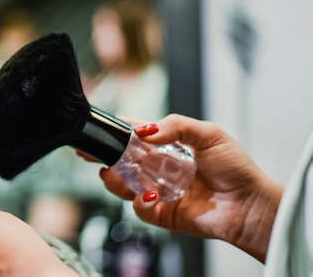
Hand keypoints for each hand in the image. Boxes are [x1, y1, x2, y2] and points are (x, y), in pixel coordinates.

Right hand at [98, 114, 284, 262]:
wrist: (250, 205)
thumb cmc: (236, 169)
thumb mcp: (209, 134)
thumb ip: (176, 126)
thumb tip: (144, 131)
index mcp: (166, 146)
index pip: (133, 135)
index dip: (114, 132)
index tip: (99, 129)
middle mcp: (157, 168)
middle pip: (119, 160)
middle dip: (102, 156)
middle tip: (89, 153)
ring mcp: (157, 190)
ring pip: (122, 185)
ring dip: (114, 179)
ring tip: (116, 174)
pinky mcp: (161, 214)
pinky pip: (139, 208)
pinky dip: (140, 202)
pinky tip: (150, 195)